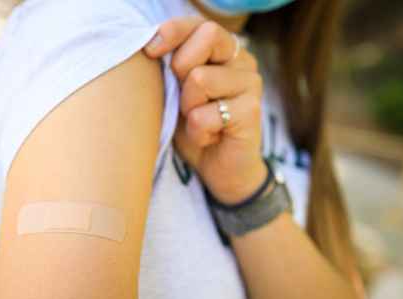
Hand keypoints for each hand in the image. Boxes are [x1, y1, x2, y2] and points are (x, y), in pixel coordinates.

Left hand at [144, 16, 267, 203]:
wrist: (220, 170)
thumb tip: (150, 44)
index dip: (172, 31)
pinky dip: (197, 132)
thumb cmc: (196, 128)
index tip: (150, 51)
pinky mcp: (252, 112)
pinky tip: (208, 138)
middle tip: (184, 99)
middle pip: (208, 35)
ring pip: (200, 78)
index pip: (199, 23)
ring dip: (187, 109)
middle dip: (181, 68)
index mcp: (224, 52)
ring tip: (198, 123)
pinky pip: (205, 114)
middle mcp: (242, 62)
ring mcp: (251, 85)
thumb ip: (173, 66)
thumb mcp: (178, 93)